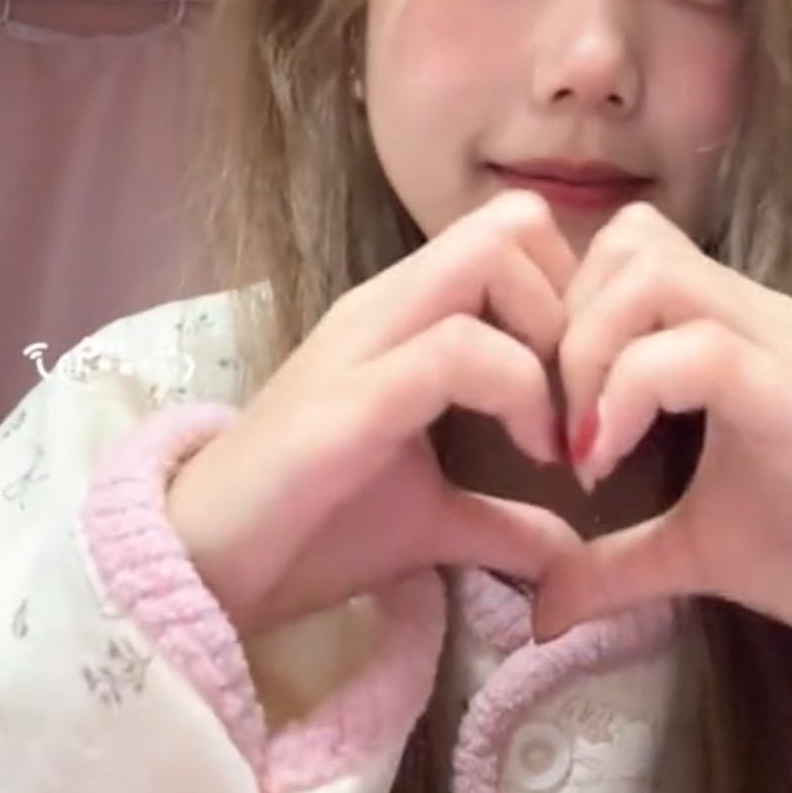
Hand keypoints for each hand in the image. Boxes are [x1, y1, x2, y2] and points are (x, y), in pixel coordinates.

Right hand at [166, 191, 583, 637]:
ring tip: (558, 432)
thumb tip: (571, 552)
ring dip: (554, 343)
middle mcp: (384, 308)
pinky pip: (459, 349)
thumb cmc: (307, 532)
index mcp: (403, 319)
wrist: (202, 570)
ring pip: (490, 259)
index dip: (573, 296)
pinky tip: (535, 455)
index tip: (588, 389)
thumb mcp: (430, 524)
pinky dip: (521, 391)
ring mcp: (362, 343)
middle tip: (583, 398)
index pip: (510, 234)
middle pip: (511, 222)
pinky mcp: (349, 399)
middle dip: (575, 302)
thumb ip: (502, 523)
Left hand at [532, 202, 791, 687]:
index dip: (560, 316)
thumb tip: (539, 607)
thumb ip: (613, 565)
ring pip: (652, 271)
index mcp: (735, 332)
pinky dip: (628, 395)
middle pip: (628, 240)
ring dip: (588, 352)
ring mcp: (790, 349)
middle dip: (563, 327)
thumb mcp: (694, 556)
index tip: (540, 418)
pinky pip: (701, 351)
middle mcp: (762, 316)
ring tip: (584, 449)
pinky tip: (608, 466)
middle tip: (552, 429)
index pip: (624, 250)